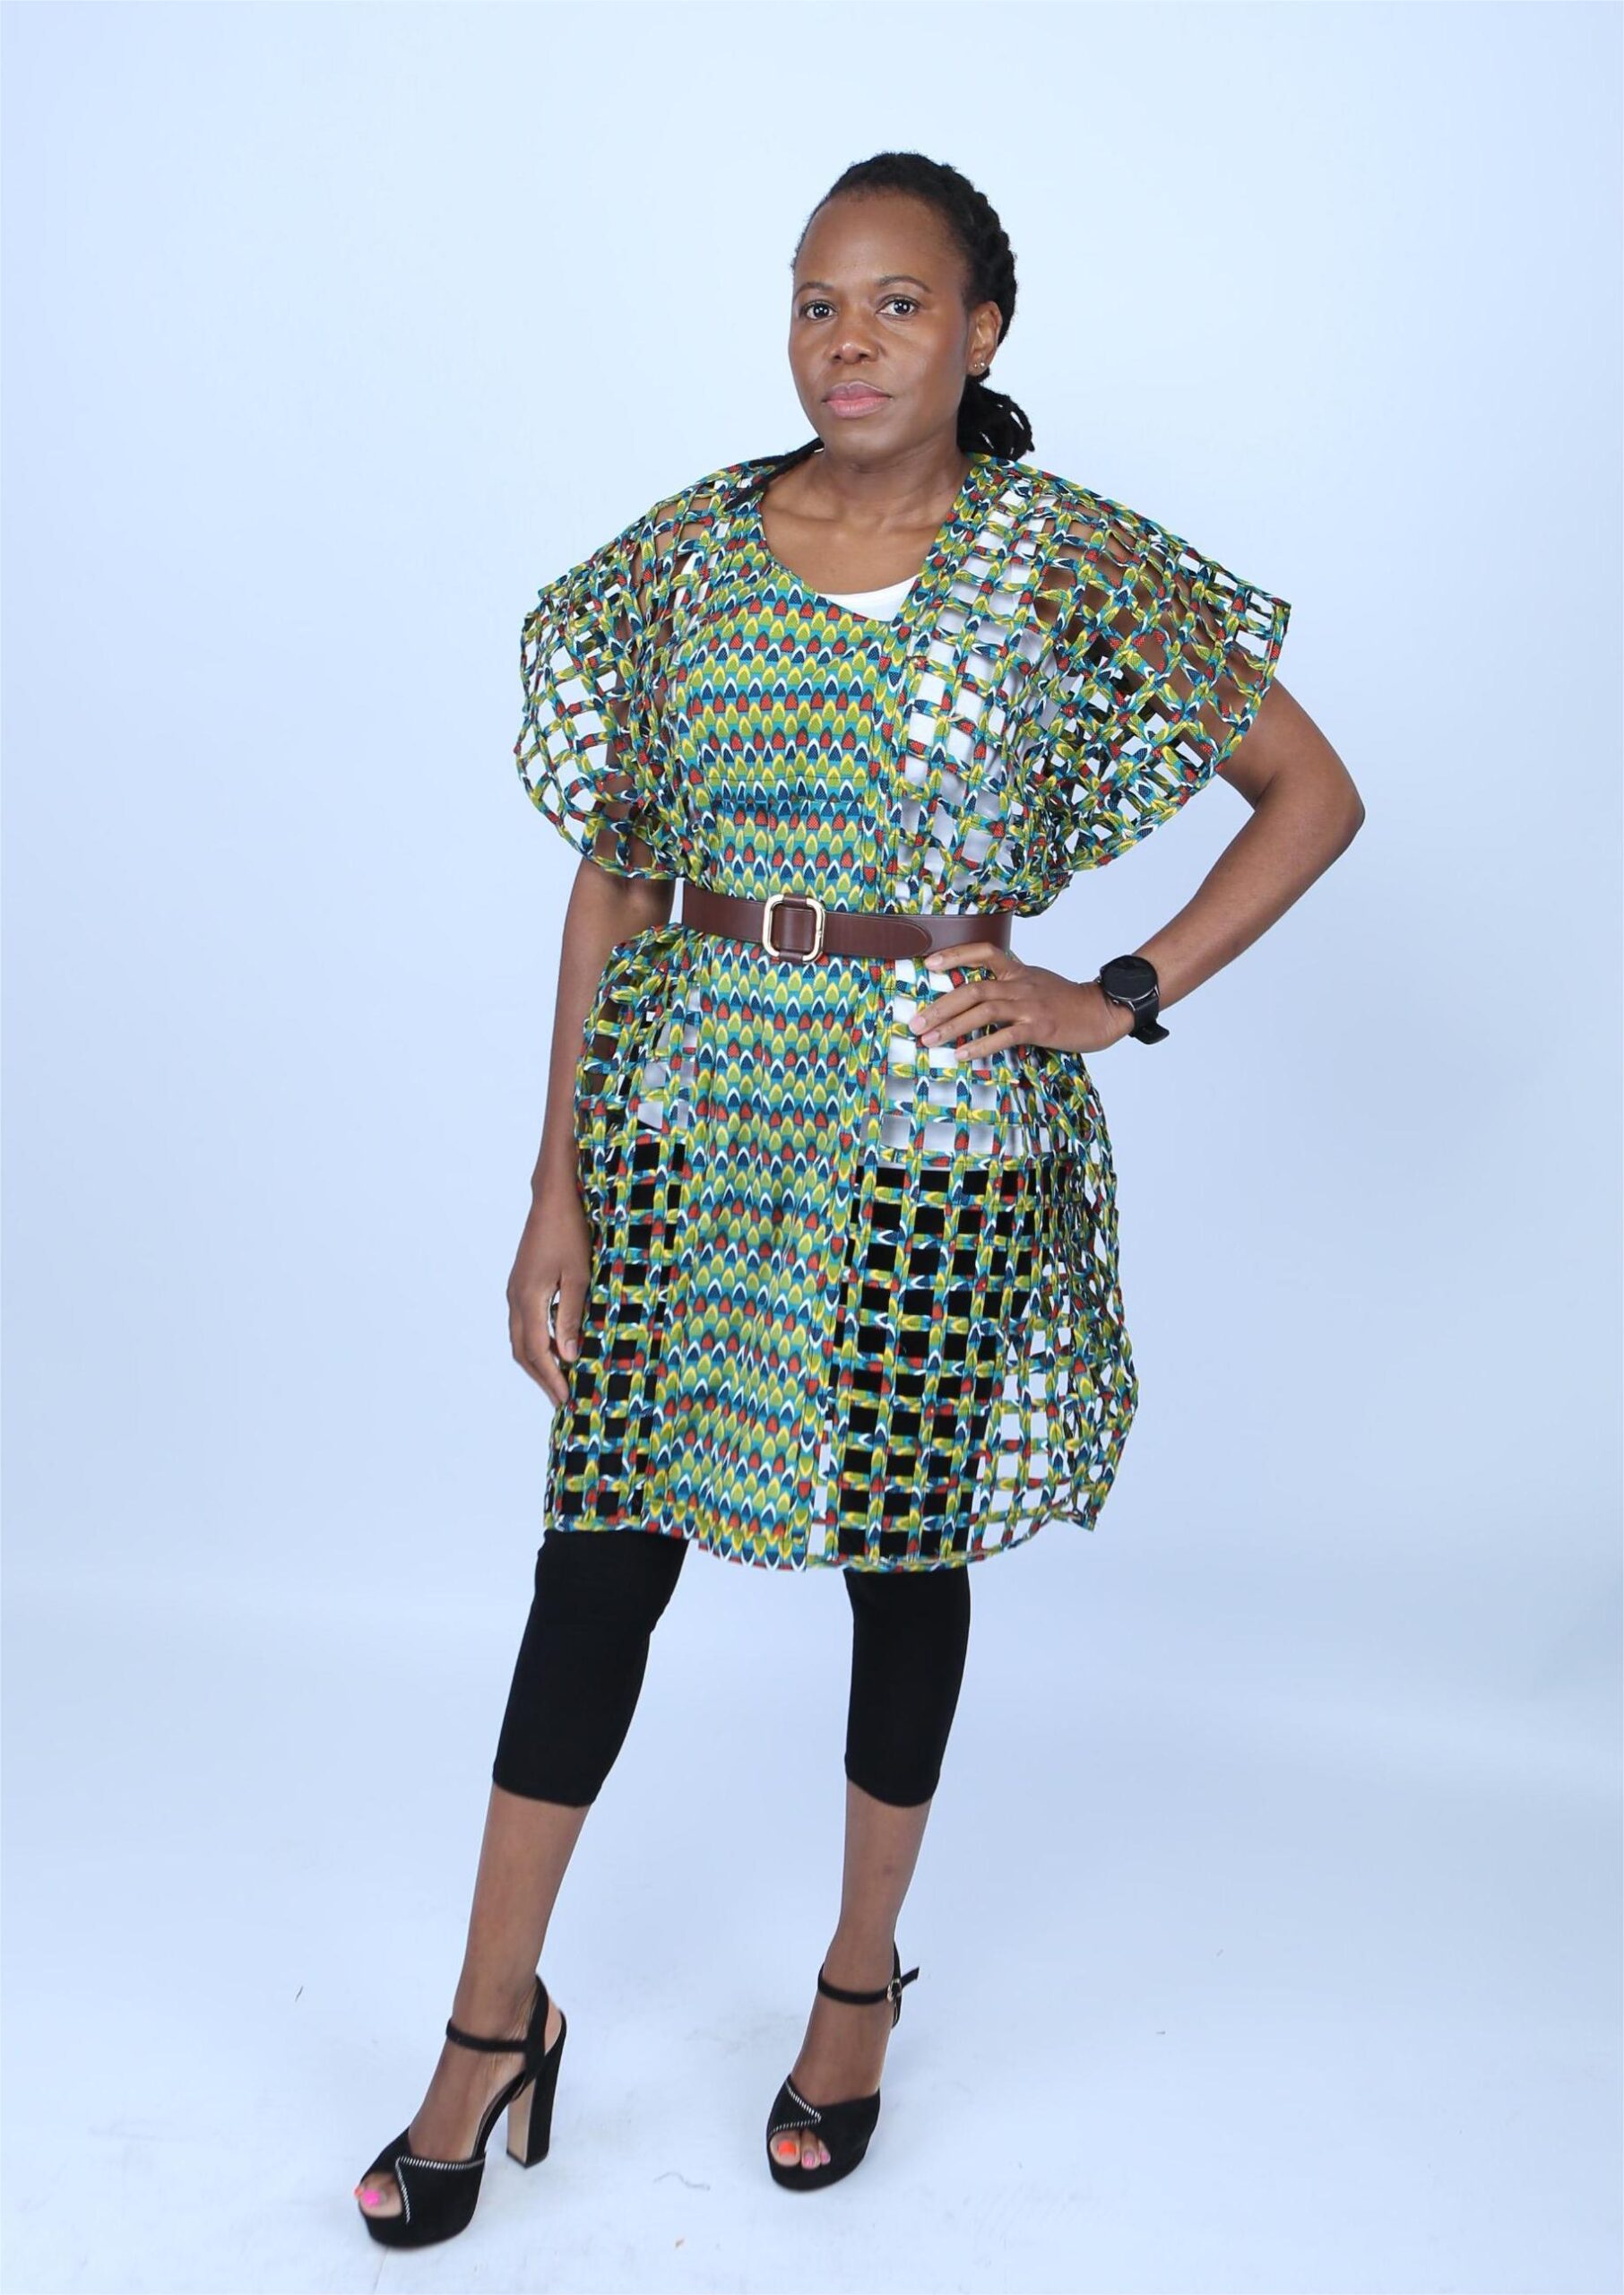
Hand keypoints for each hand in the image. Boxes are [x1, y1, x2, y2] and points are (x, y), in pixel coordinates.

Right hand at [507, 1182, 592, 1406]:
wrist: (553, 1199)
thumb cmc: (570, 1233)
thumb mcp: (579, 1275)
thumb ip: (572, 1317)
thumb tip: (568, 1357)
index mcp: (528, 1298)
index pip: (537, 1352)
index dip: (551, 1379)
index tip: (566, 1400)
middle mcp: (516, 1299)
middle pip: (523, 1352)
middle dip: (542, 1379)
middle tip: (562, 1401)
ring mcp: (515, 1292)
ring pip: (521, 1340)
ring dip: (537, 1364)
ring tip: (558, 1382)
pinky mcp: (520, 1285)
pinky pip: (524, 1325)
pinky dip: (536, 1345)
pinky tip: (554, 1350)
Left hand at [907, 944, 1137, 1056]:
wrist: (1103, 1011)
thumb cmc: (1066, 1001)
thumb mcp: (1035, 983)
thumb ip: (1008, 986)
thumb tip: (976, 1000)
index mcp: (1018, 971)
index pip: (983, 952)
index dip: (955, 955)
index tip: (929, 964)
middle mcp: (1020, 984)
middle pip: (972, 989)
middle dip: (939, 1007)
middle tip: (916, 1024)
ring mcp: (1029, 1005)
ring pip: (983, 1010)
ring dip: (952, 1027)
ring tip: (929, 1041)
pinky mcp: (1039, 1027)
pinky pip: (1004, 1035)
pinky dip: (980, 1045)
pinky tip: (962, 1054)